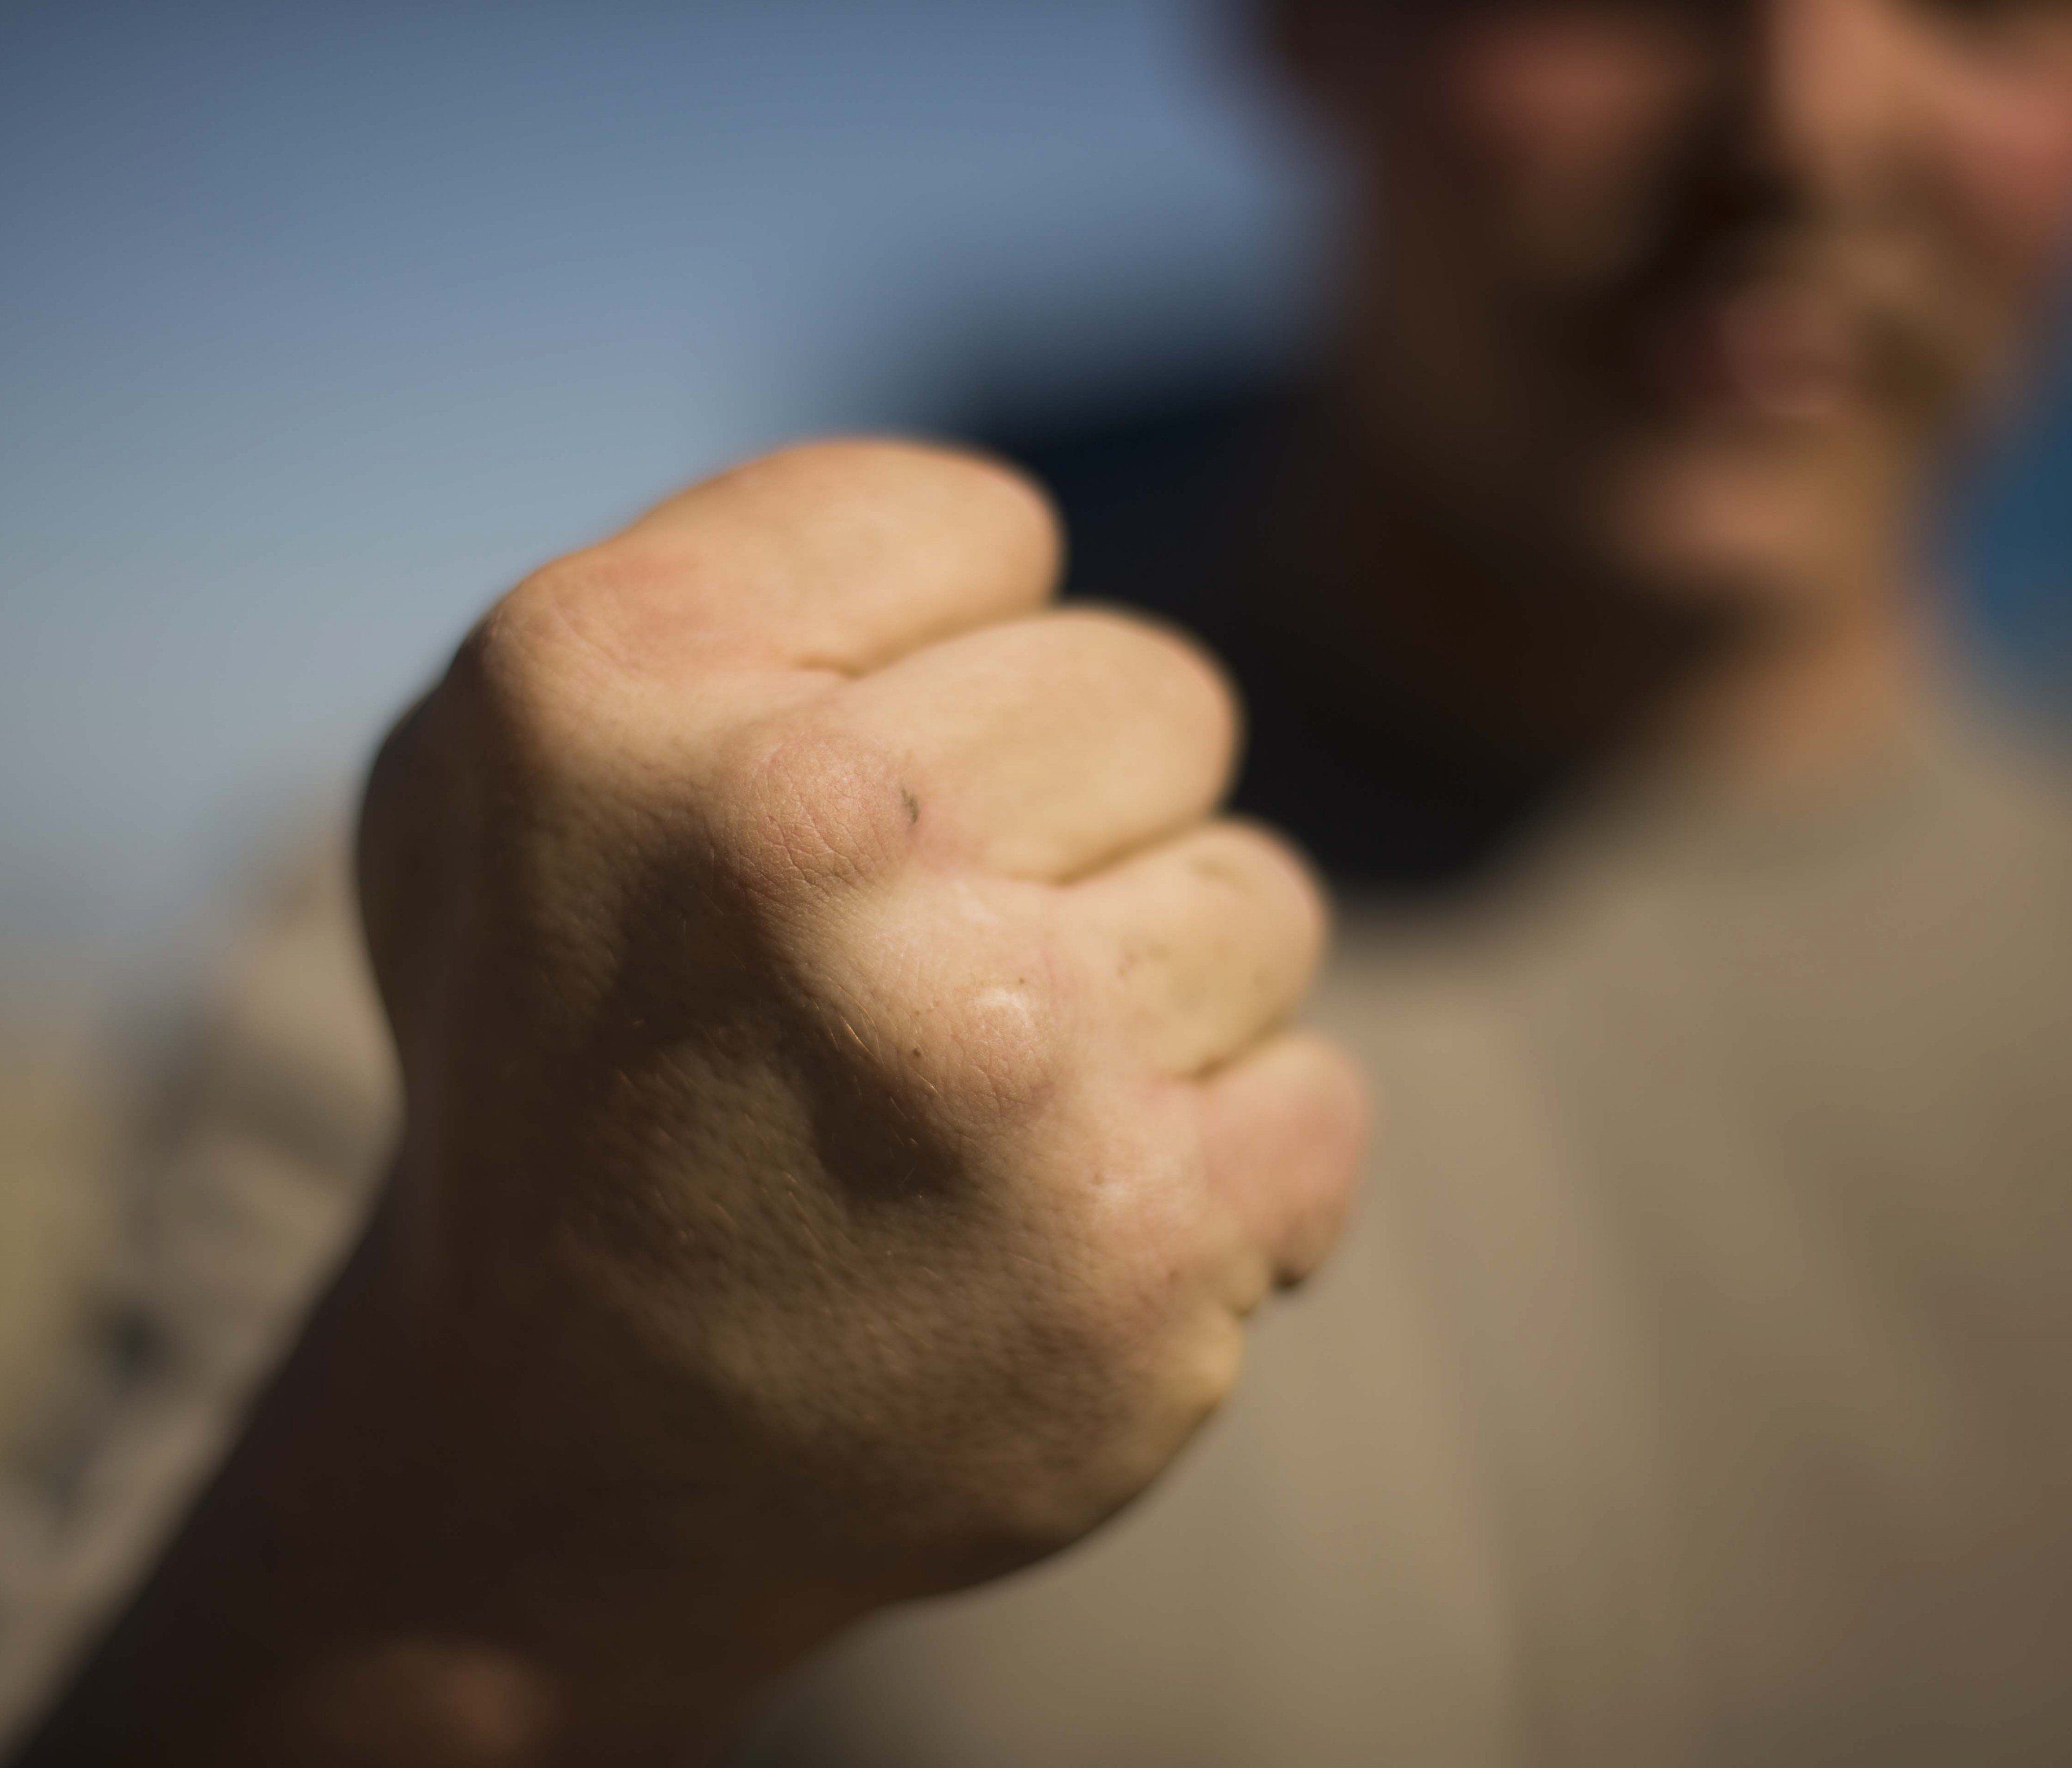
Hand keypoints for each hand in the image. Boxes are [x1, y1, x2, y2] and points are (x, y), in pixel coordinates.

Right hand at [353, 439, 1363, 1747]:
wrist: (561, 1461)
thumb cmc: (559, 1069)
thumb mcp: (499, 775)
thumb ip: (726, 584)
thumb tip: (1009, 540)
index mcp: (614, 678)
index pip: (986, 527)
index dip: (926, 669)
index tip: (832, 812)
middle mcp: (800, 842)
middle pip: (1157, 694)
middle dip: (1067, 824)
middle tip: (910, 980)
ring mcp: (989, 1055)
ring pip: (1262, 898)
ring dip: (1149, 1005)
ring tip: (973, 1119)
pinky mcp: (1139, 1248)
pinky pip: (1317, 1103)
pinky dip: (1218, 1173)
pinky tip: (1055, 1236)